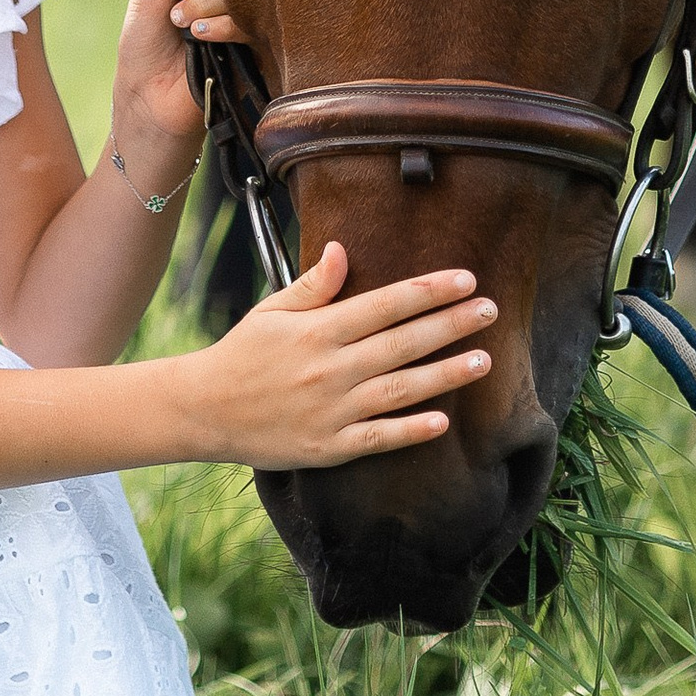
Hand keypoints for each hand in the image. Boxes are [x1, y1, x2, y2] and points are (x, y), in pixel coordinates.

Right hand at [185, 244, 495, 468]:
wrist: (205, 410)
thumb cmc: (243, 353)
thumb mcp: (273, 309)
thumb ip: (315, 285)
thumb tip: (344, 249)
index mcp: (319, 330)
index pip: (386, 304)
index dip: (429, 291)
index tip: (465, 279)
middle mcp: (330, 368)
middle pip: (403, 343)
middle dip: (451, 324)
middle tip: (490, 310)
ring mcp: (332, 410)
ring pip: (400, 390)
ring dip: (446, 375)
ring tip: (484, 360)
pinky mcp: (329, 446)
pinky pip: (378, 437)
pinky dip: (411, 431)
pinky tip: (443, 422)